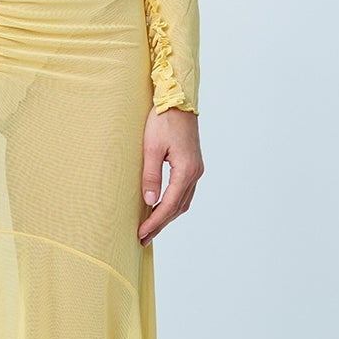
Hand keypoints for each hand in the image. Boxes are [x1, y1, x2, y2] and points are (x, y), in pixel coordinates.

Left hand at [138, 108, 202, 244]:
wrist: (178, 100)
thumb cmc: (163, 120)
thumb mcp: (151, 148)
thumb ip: (151, 176)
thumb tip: (149, 202)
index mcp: (186, 170)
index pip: (169, 204)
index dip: (155, 221)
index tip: (141, 233)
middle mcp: (195, 173)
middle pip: (178, 207)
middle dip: (161, 224)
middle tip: (144, 238)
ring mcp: (196, 169)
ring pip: (183, 201)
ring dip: (168, 215)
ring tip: (151, 227)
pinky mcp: (193, 164)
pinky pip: (185, 191)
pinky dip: (174, 203)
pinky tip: (163, 207)